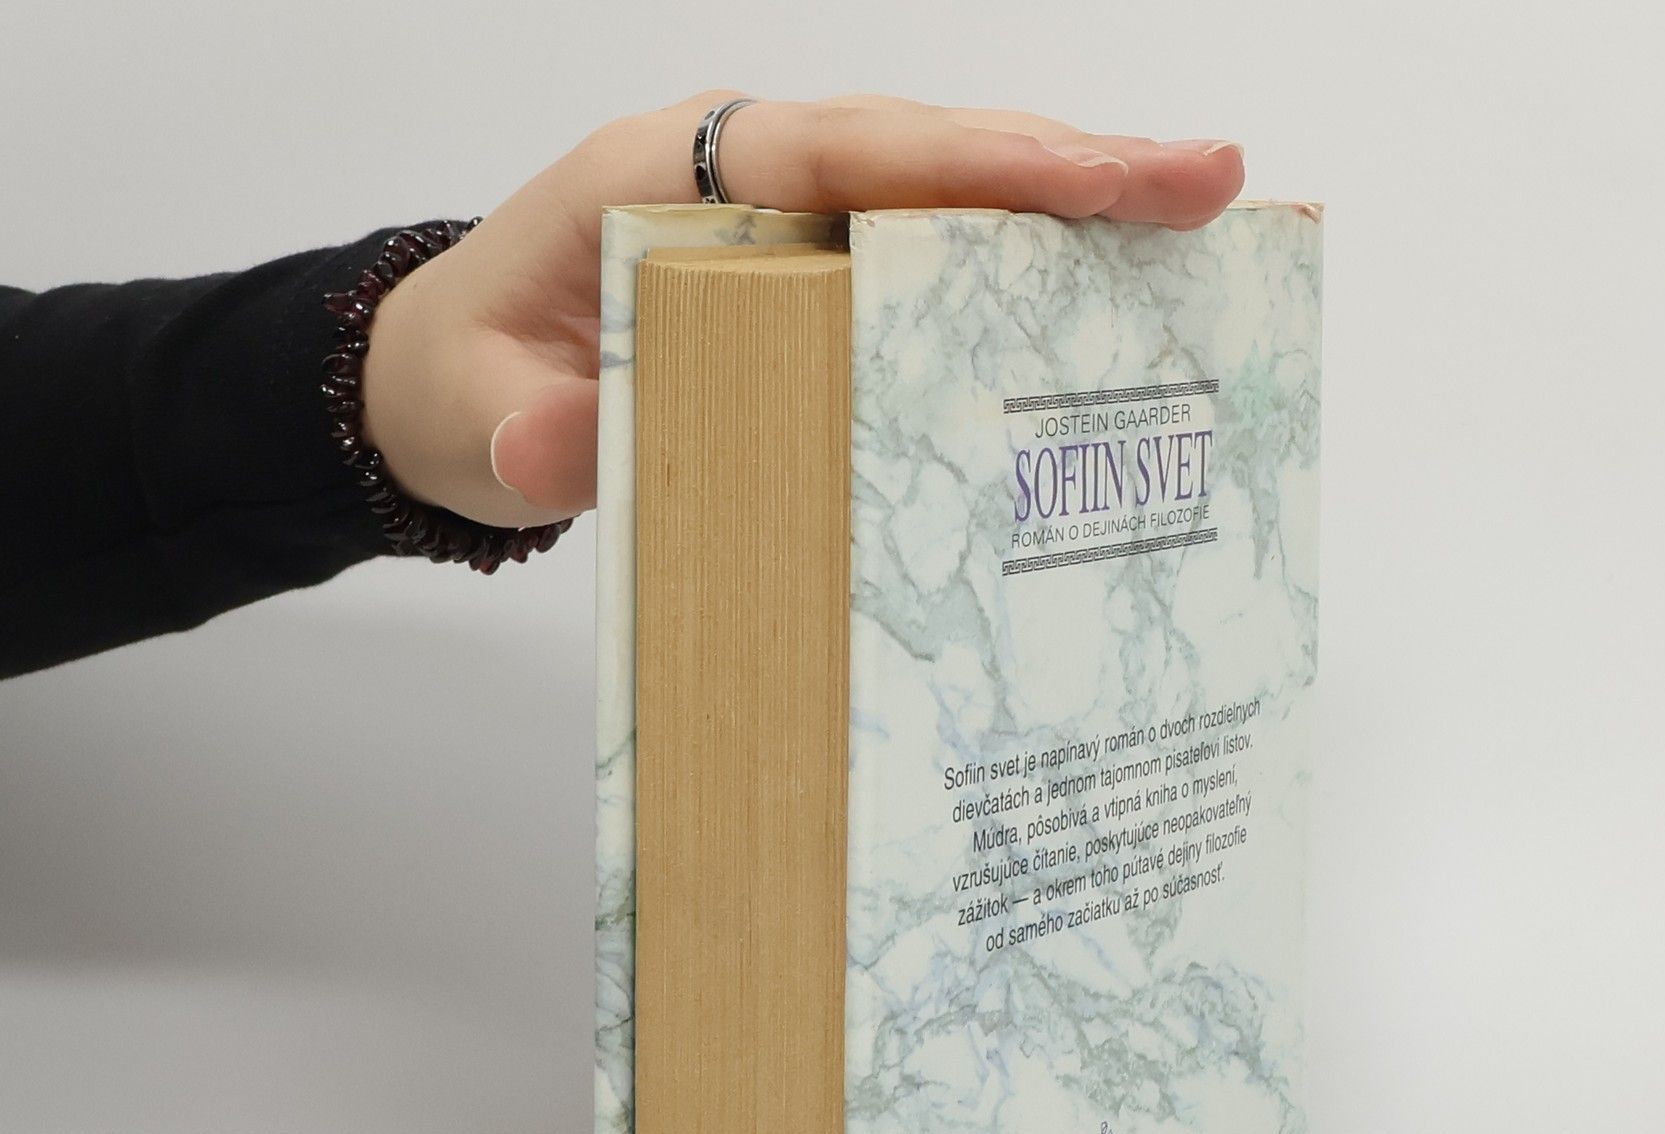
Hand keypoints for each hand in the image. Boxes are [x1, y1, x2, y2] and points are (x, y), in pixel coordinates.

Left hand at [360, 93, 1244, 526]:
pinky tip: (1111, 295)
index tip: (1092, 174)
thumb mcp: (482, 416)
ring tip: (1201, 222)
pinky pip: (931, 255)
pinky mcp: (816, 276)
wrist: (454, 385)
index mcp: (670, 178)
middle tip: (1209, 182)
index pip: (844, 149)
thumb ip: (532, 435)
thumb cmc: (474, 378)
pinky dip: (1023, 266)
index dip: (973, 160)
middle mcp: (747, 179)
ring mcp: (792, 224)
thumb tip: (560, 451)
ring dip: (1071, 209)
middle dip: (1070, 168)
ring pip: (948, 194)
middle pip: (929, 152)